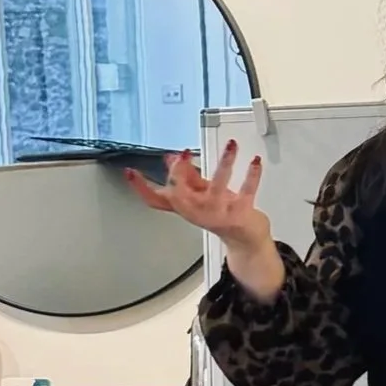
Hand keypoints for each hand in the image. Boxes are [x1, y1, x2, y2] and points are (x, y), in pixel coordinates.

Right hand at [125, 142, 282, 299]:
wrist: (245, 239)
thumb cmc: (222, 213)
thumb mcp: (200, 194)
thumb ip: (187, 175)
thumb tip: (172, 156)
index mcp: (185, 206)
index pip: (155, 200)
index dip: (140, 188)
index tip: (130, 172)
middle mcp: (198, 211)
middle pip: (180, 195)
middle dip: (179, 173)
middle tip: (182, 154)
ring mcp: (219, 213)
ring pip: (218, 188)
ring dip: (224, 164)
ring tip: (230, 146)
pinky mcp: (241, 214)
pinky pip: (247, 193)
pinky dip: (252, 176)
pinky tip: (254, 161)